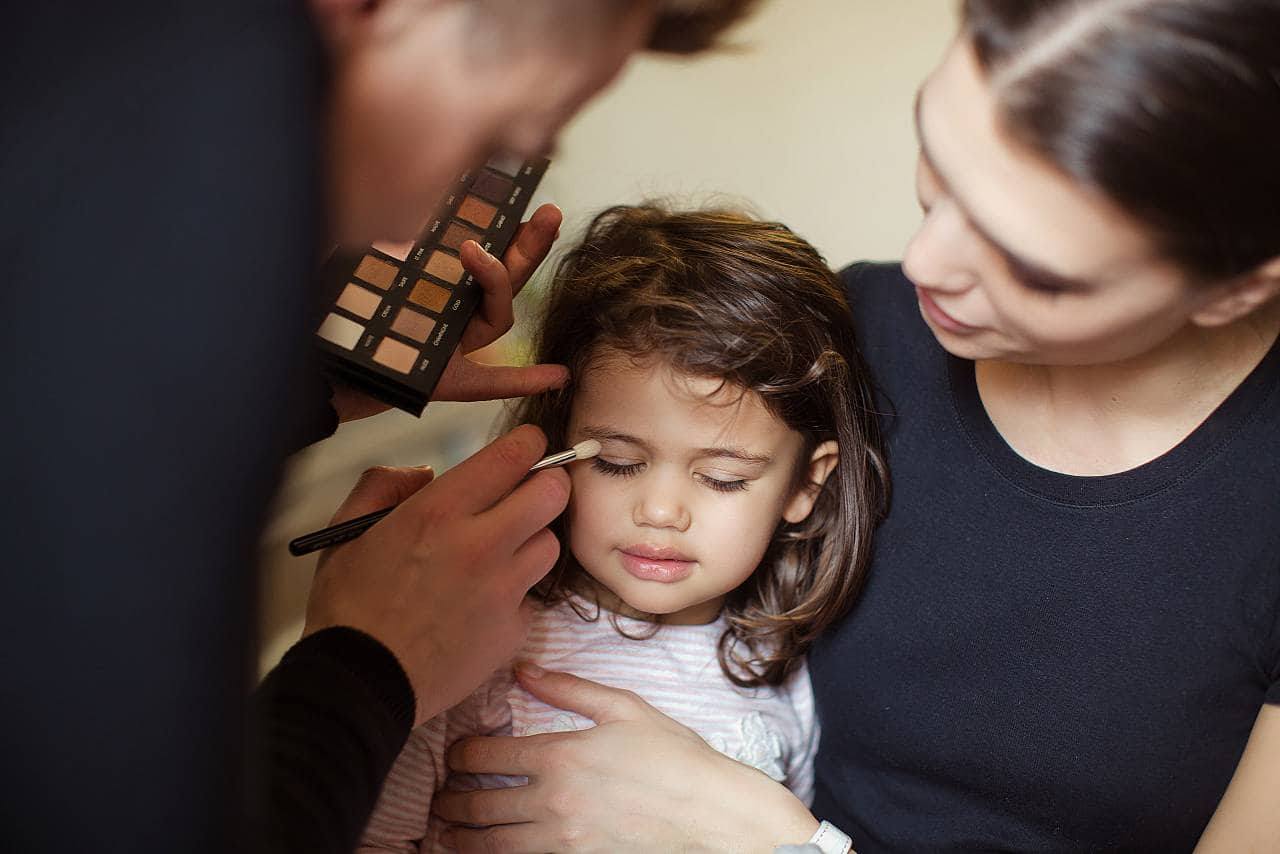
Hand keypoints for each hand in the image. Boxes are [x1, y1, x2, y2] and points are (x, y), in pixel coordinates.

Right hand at [302, 425, 569, 725]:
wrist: (360, 684)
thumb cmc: (349, 608)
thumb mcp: (347, 530)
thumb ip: (385, 485)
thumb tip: (426, 473)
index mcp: (438, 512)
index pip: (512, 457)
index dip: (530, 444)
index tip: (530, 445)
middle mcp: (479, 545)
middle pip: (553, 493)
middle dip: (548, 483)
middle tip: (532, 490)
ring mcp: (502, 590)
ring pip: (550, 544)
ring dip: (531, 540)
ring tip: (499, 552)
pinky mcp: (513, 629)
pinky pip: (532, 596)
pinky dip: (515, 594)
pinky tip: (484, 602)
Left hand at [330, 203, 567, 422]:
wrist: (312, 368)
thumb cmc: (331, 314)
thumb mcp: (357, 264)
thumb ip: (384, 239)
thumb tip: (399, 200)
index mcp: (436, 283)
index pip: (481, 250)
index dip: (504, 226)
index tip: (524, 197)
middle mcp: (452, 311)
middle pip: (505, 276)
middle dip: (528, 244)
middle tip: (549, 213)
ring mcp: (453, 346)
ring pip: (496, 317)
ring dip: (497, 283)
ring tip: (482, 254)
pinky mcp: (444, 381)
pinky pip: (488, 382)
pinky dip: (523, 380)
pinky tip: (555, 376)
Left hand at [433, 665, 819, 851]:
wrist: (711, 814)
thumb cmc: (674, 757)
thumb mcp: (624, 708)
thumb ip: (569, 689)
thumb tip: (525, 670)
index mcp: (561, 756)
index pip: (489, 755)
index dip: (461, 754)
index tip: (454, 755)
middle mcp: (553, 801)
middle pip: (480, 804)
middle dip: (451, 801)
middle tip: (439, 799)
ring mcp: (562, 841)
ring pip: (492, 843)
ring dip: (462, 837)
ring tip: (446, 832)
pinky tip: (484, 853)